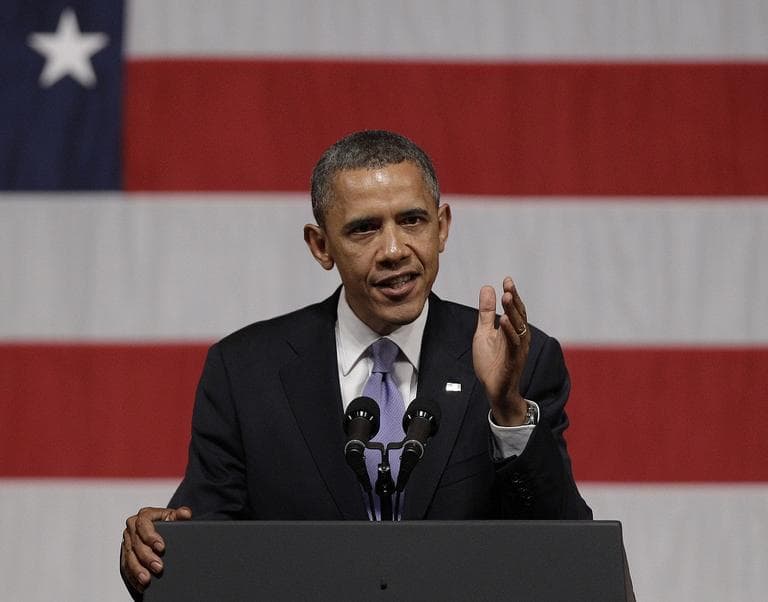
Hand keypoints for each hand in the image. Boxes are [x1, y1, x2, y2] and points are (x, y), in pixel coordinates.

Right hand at [120, 505, 191, 593]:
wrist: (161, 530)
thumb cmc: (167, 522)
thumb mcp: (174, 517)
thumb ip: (181, 514)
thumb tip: (185, 513)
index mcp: (144, 516)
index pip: (144, 524)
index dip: (151, 536)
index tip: (161, 547)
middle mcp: (132, 528)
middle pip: (137, 543)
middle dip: (147, 557)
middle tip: (158, 567)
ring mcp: (127, 542)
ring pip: (129, 557)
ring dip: (138, 570)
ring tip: (147, 579)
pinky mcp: (125, 555)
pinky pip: (126, 567)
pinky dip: (133, 577)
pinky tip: (140, 584)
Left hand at [472, 276, 530, 424]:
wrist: (494, 389)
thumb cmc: (492, 362)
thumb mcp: (484, 332)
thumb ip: (486, 312)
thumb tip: (487, 288)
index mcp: (514, 330)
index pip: (514, 309)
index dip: (512, 295)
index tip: (507, 280)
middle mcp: (520, 338)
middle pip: (519, 315)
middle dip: (514, 300)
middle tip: (508, 285)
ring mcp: (518, 350)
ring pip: (518, 328)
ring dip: (513, 313)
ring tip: (507, 298)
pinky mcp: (513, 361)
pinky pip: (513, 345)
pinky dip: (509, 333)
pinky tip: (503, 321)